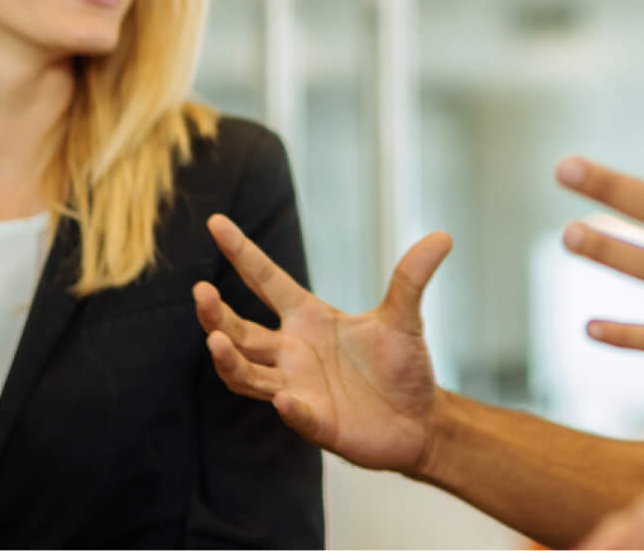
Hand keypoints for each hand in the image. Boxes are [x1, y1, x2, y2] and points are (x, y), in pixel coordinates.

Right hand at [193, 214, 452, 473]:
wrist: (420, 419)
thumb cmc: (401, 367)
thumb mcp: (404, 318)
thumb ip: (412, 278)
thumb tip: (443, 236)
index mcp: (308, 319)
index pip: (266, 280)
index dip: (242, 252)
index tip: (217, 222)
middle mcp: (293, 352)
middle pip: (241, 331)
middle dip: (217, 314)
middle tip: (200, 292)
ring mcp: (299, 388)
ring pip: (247, 374)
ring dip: (230, 359)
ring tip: (216, 341)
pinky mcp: (317, 422)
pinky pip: (294, 414)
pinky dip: (288, 407)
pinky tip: (285, 397)